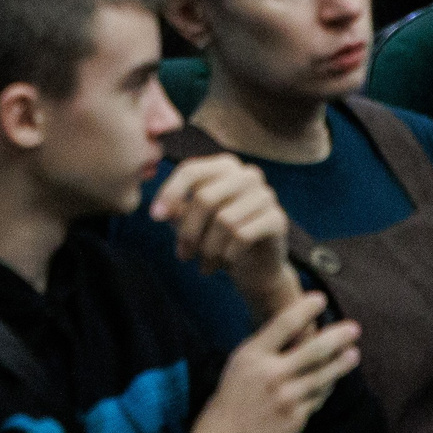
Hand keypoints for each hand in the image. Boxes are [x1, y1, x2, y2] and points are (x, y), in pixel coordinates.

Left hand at [150, 154, 298, 319]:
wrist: (256, 266)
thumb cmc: (219, 238)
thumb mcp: (193, 222)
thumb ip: (178, 210)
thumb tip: (161, 211)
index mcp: (224, 166)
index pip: (191, 170)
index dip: (170, 193)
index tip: (154, 217)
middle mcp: (247, 174)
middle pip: (205, 198)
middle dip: (189, 231)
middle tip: (183, 255)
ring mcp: (266, 194)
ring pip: (224, 221)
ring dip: (208, 249)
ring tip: (204, 264)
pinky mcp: (277, 219)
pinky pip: (242, 236)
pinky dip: (228, 255)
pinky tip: (226, 263)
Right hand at [171, 293, 360, 432]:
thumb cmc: (226, 409)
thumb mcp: (238, 371)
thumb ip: (263, 355)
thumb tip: (291, 339)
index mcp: (251, 356)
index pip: (283, 324)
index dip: (304, 309)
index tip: (320, 299)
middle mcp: (271, 373)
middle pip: (313, 348)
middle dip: (337, 336)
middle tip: (353, 328)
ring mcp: (286, 397)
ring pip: (322, 375)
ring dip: (341, 364)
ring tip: (354, 354)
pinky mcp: (296, 419)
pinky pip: (318, 398)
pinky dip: (327, 388)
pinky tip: (334, 381)